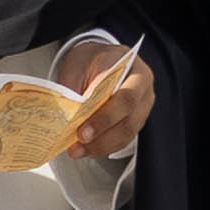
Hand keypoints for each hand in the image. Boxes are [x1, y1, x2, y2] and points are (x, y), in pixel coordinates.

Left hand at [55, 37, 158, 158]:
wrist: (103, 58)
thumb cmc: (93, 59)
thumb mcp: (79, 64)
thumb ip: (73, 88)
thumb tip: (65, 118)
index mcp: (134, 70)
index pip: (126, 97)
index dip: (104, 118)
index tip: (82, 131)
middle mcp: (143, 89)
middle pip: (129, 119)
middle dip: (101, 136)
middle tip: (79, 143)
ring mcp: (142, 106)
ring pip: (127, 133)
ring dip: (101, 146)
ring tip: (78, 150)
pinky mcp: (135, 120)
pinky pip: (123, 138)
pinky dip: (104, 147)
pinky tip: (87, 148)